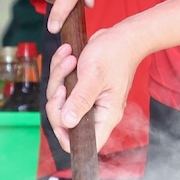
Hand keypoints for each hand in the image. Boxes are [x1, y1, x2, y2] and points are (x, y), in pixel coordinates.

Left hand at [45, 23, 141, 152]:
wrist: (122, 36)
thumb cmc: (114, 54)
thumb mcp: (94, 76)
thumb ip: (81, 100)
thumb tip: (67, 122)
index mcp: (106, 115)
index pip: (85, 144)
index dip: (67, 136)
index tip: (59, 112)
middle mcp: (97, 112)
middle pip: (64, 122)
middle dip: (57, 99)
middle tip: (63, 83)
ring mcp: (88, 101)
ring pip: (60, 102)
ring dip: (59, 78)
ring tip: (70, 60)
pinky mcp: (80, 89)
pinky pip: (61, 87)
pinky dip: (60, 70)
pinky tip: (67, 56)